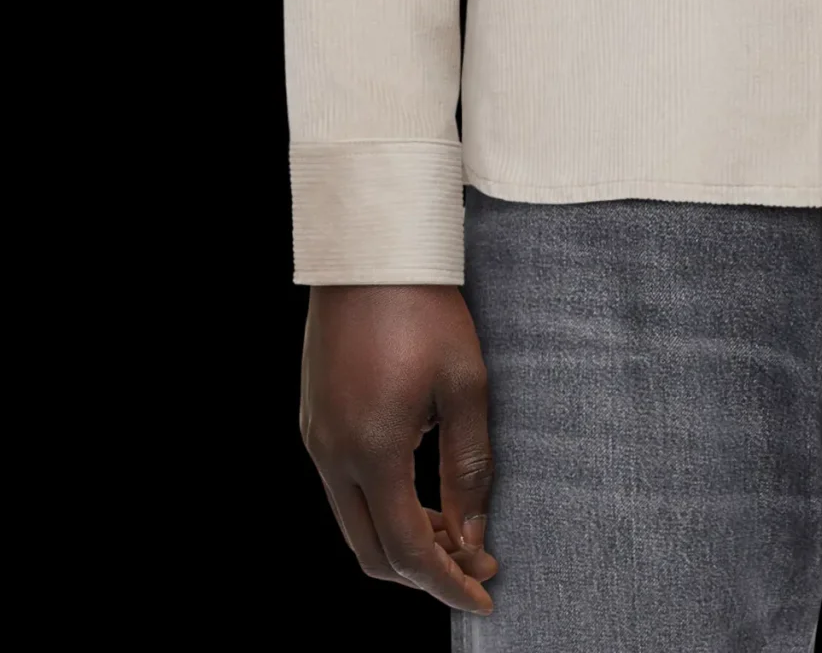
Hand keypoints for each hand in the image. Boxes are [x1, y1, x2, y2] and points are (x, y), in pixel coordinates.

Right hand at [300, 285, 499, 614]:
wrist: (370, 249)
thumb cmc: (426, 307)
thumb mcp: (466, 385)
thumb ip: (470, 467)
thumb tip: (474, 535)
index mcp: (372, 450)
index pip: (409, 550)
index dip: (448, 583)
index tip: (485, 595)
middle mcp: (332, 454)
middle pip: (372, 552)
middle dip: (425, 571)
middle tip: (475, 561)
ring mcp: (315, 437)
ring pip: (354, 523)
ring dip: (401, 539)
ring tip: (454, 527)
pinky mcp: (313, 419)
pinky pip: (342, 488)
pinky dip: (380, 507)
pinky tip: (419, 490)